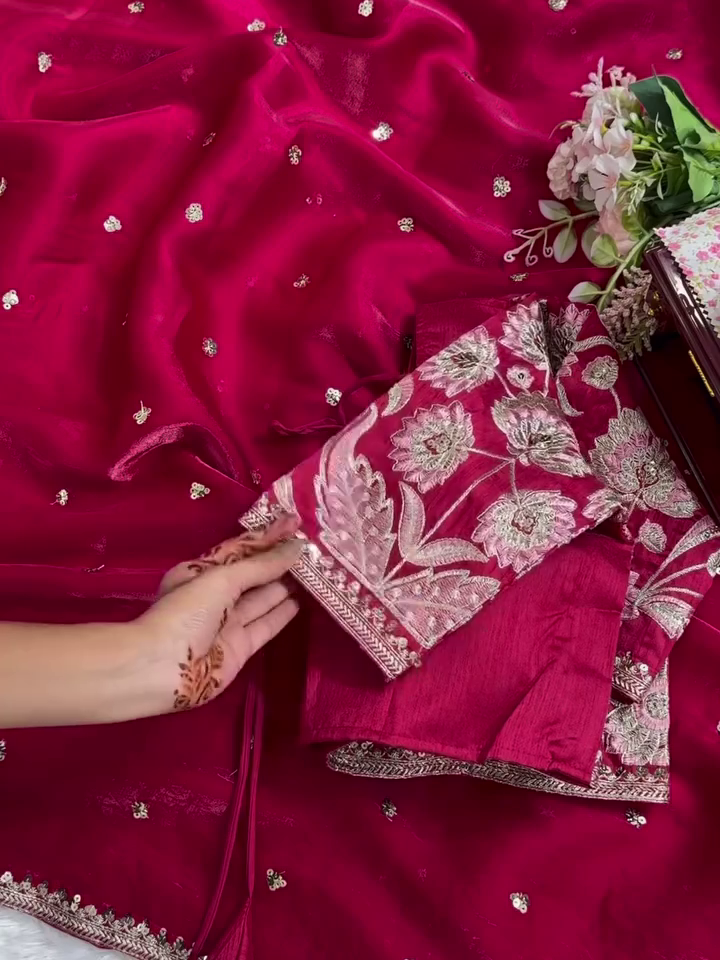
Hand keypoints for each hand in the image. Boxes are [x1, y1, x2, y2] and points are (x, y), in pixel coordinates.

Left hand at [136, 514, 301, 713]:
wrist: (162, 668)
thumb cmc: (186, 612)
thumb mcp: (222, 578)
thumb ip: (261, 565)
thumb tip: (296, 548)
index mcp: (201, 571)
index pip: (240, 548)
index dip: (267, 536)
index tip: (296, 523)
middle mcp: (215, 595)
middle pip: (253, 573)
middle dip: (279, 559)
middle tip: (313, 545)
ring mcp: (228, 623)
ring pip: (262, 598)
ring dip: (286, 583)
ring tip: (316, 568)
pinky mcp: (240, 647)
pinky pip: (266, 624)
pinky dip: (283, 612)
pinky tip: (302, 599)